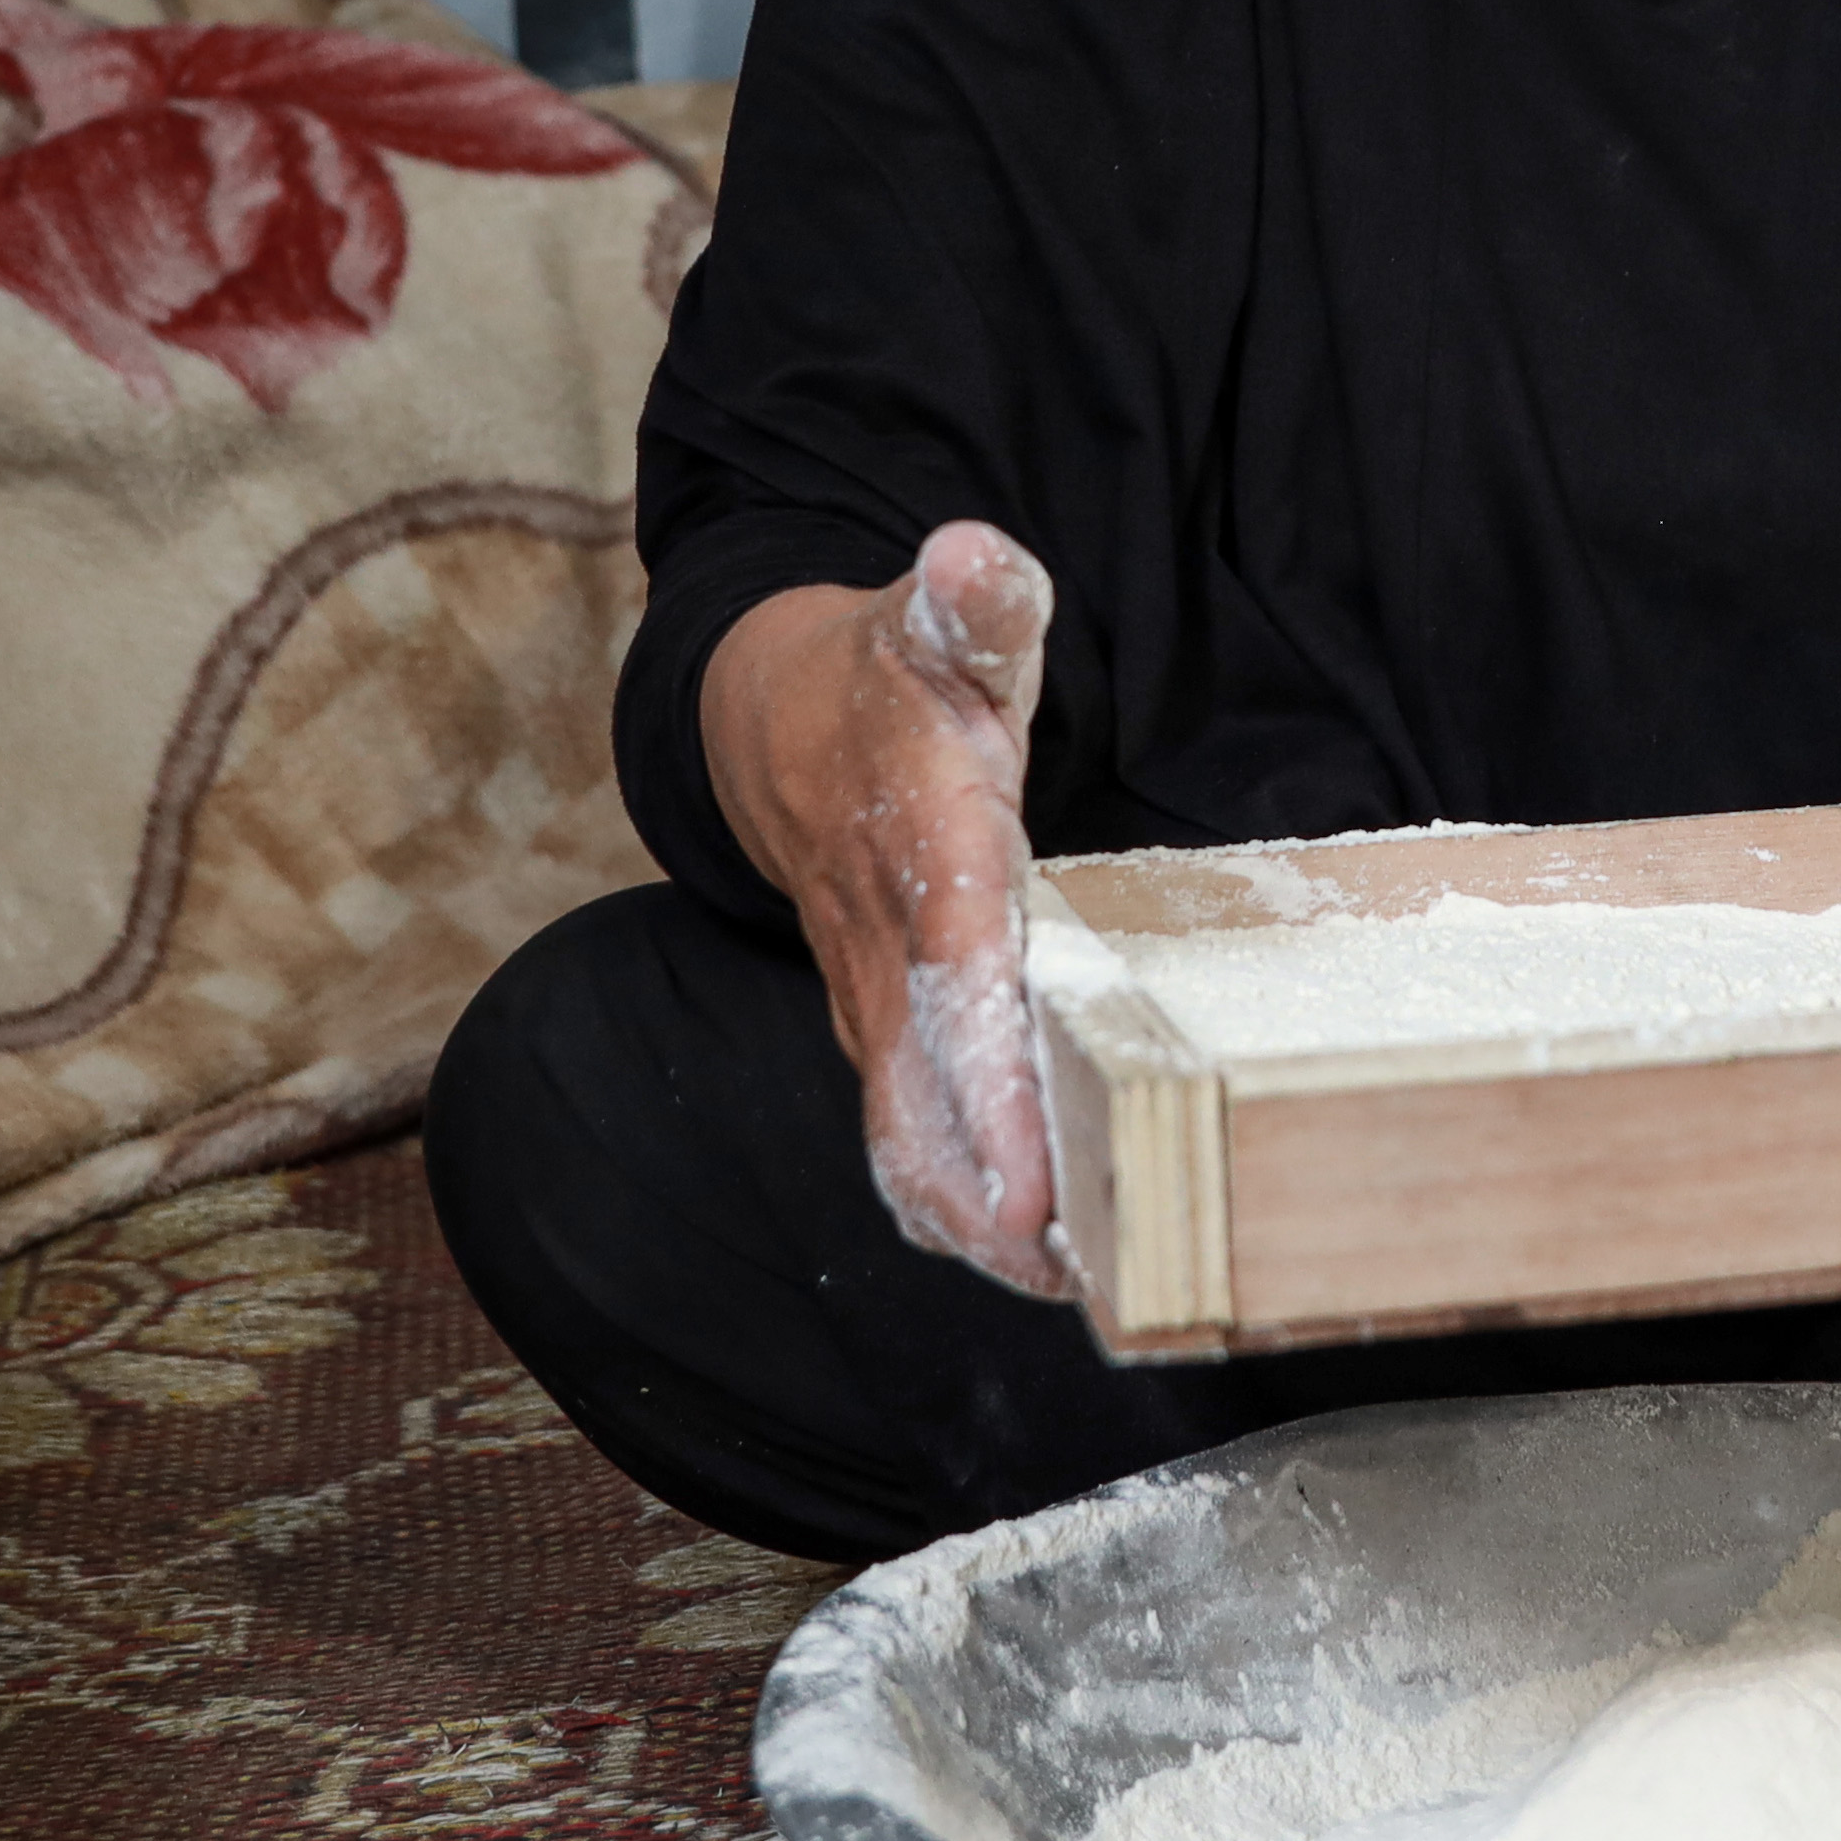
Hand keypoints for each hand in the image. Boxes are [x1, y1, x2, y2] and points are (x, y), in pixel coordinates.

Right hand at [698, 523, 1073, 1296]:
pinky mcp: (873, 1029)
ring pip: (904, 1133)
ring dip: (972, 1219)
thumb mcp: (938, 625)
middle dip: (984, 1195)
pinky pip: (906, 1131)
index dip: (989, 1081)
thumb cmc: (889, 680)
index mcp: (922, 851)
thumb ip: (975, 602)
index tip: (1035, 1172)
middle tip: (1070, 1275)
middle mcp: (884, 948)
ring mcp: (869, 999)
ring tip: (1068, 1287)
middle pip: (918, 1097)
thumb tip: (972, 554)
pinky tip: (1026, 1255)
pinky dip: (955, 1199)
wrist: (769, 718)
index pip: (956, 981)